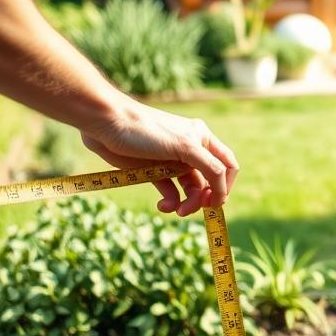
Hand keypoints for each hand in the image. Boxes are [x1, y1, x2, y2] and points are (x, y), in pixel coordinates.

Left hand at [80, 99, 238, 215]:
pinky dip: (170, 202)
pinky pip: (170, 192)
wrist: (108, 125)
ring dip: (187, 203)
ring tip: (177, 210)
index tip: (217, 203)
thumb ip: (209, 167)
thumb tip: (221, 190)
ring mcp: (173, 162)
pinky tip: (162, 205)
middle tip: (194, 209)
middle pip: (209, 181)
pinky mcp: (154, 172)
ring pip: (190, 189)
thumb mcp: (185, 146)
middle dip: (204, 197)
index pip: (227, 165)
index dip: (226, 186)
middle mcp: (192, 151)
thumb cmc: (147, 130)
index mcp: (203, 140)